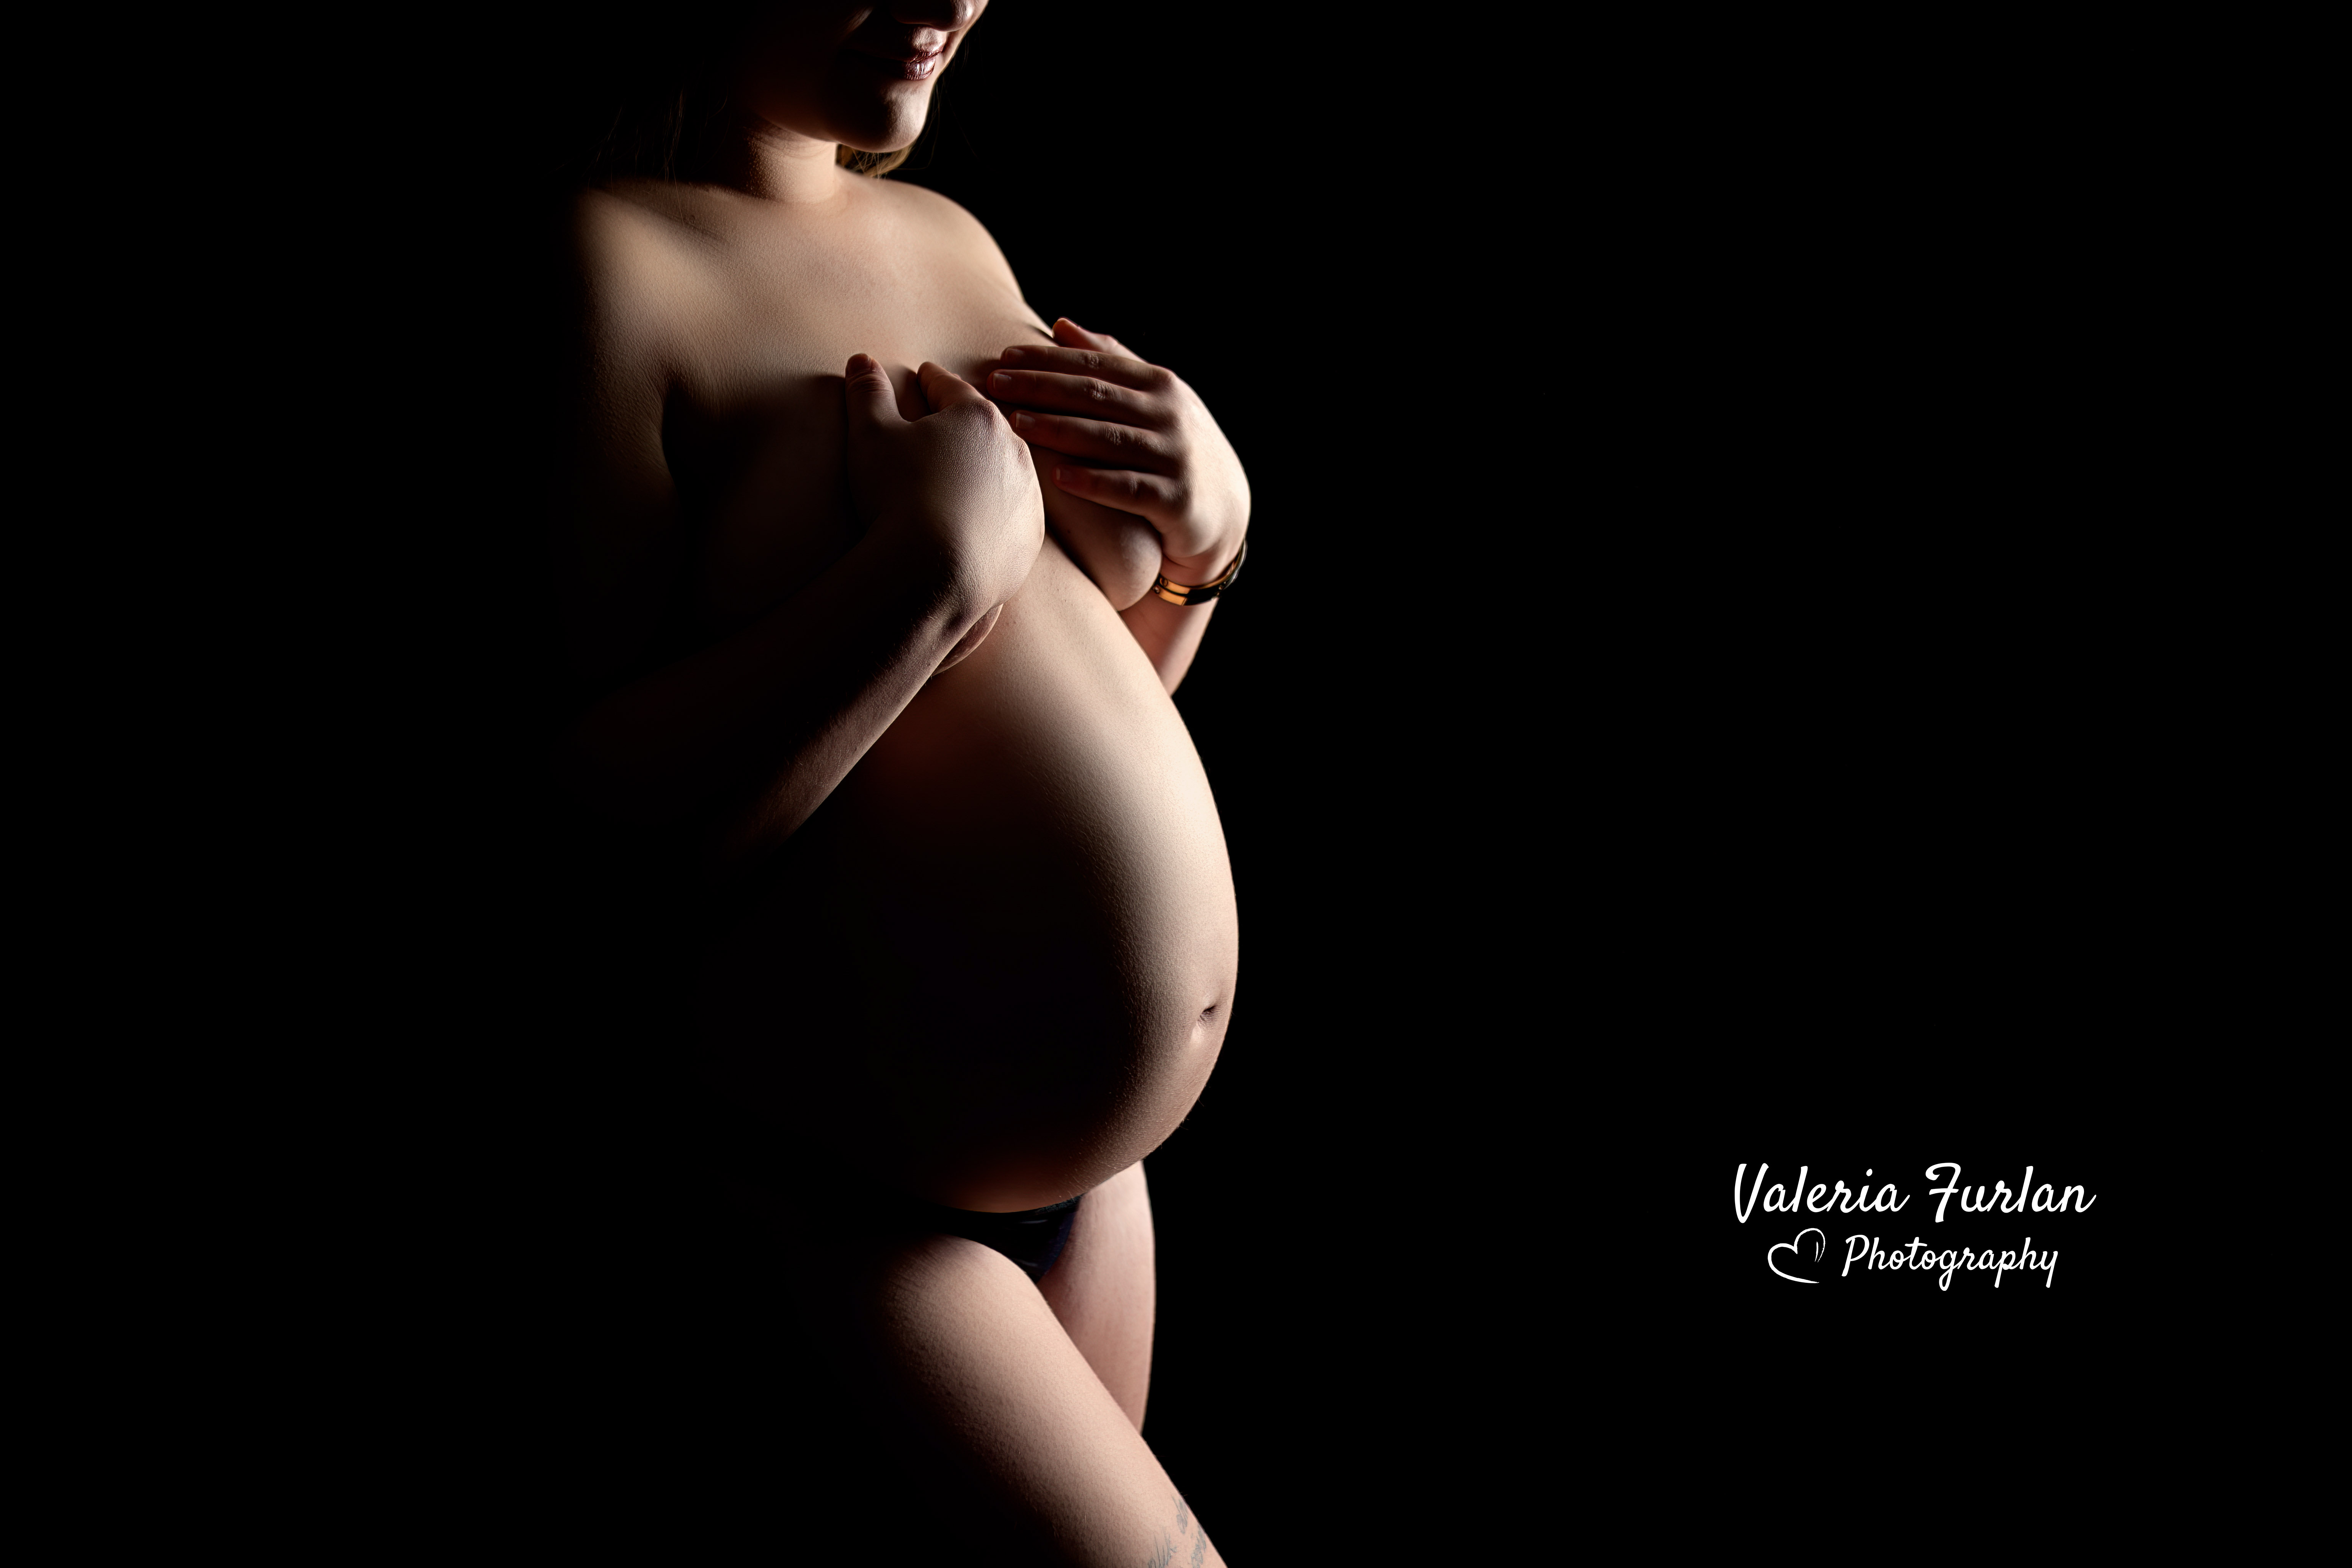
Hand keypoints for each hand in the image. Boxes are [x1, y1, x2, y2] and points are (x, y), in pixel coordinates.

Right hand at [843, 355, 1043, 617]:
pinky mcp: (1031, 536)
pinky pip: (1012, 513)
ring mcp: (1028, 495)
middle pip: (984, 425)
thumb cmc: (898, 496)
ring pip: (1004, 468)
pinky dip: (997, 508)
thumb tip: (861, 361)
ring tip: (964, 468)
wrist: (934, 573)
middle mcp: (1013, 450)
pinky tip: (980, 514)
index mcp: (977, 416)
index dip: (930, 379)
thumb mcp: (870, 436)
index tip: (924, 376)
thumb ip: (867, 394)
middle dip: (964, 419)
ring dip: (986, 464)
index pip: (949, 387)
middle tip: (945, 418)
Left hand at [987, 319, 1249, 603]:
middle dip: (1043, 387)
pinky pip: (1129, 490)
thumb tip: (1060, 325)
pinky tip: (1058, 477)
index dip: (1049, 359)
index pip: (1097, 365)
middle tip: (996, 384)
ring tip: (1016, 424)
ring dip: (1059, 429)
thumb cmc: (1173, 447)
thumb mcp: (1153, 399)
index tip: (1004, 356)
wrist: (1223, 509)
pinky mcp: (1176, 501)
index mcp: (1160, 385)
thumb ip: (1112, 362)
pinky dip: (1094, 482)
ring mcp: (1175, 457)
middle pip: (1096, 396)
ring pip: (1109, 439)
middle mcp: (1169, 415)